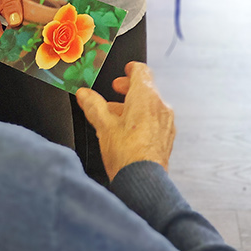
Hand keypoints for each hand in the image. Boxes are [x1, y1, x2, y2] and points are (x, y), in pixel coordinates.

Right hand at [76, 63, 176, 181]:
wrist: (142, 181)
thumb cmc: (126, 154)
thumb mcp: (103, 126)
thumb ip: (93, 105)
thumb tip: (84, 95)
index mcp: (145, 97)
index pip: (141, 71)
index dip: (131, 69)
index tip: (125, 69)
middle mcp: (160, 106)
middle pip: (146, 88)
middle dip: (129, 89)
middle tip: (116, 90)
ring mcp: (166, 123)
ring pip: (150, 106)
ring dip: (134, 106)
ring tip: (117, 116)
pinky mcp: (167, 138)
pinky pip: (155, 120)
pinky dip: (142, 119)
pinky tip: (129, 132)